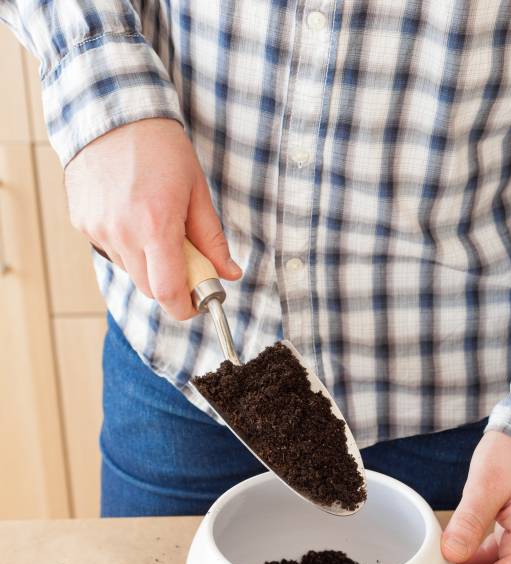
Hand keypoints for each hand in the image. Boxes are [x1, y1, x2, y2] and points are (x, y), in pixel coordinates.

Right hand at [64, 118, 240, 318]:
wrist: (111, 110)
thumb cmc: (159, 147)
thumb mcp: (196, 191)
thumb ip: (212, 240)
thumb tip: (229, 274)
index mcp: (156, 226)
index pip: (168, 293)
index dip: (184, 308)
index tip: (196, 304)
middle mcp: (122, 233)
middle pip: (149, 289)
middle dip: (170, 284)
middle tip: (184, 260)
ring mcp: (98, 229)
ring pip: (130, 271)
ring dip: (147, 263)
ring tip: (153, 224)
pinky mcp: (82, 222)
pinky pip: (110, 250)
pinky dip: (126, 245)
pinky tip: (130, 213)